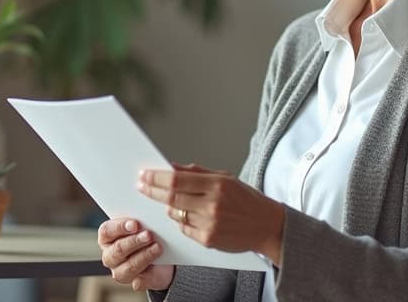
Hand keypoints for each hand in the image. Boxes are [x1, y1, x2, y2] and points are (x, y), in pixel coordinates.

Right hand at [97, 218, 174, 290]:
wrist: (163, 256)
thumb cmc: (146, 234)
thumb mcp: (142, 224)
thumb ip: (139, 222)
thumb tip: (145, 220)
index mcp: (107, 238)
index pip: (106, 231)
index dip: (120, 227)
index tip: (135, 224)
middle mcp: (110, 255)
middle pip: (118, 249)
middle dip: (134, 241)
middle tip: (149, 234)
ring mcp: (120, 271)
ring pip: (128, 267)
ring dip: (144, 256)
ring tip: (157, 247)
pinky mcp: (136, 282)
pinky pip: (139, 282)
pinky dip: (146, 276)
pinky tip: (153, 268)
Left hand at [138, 163, 284, 264]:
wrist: (267, 226)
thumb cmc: (246, 199)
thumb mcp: (225, 178)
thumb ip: (197, 173)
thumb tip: (170, 166)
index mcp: (217, 184)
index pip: (177, 180)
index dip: (156, 177)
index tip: (144, 175)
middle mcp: (213, 204)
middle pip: (171, 197)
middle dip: (152, 190)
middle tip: (141, 185)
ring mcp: (210, 224)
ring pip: (176, 214)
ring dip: (168, 206)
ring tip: (168, 201)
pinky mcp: (208, 240)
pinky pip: (184, 229)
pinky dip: (181, 221)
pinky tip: (187, 215)